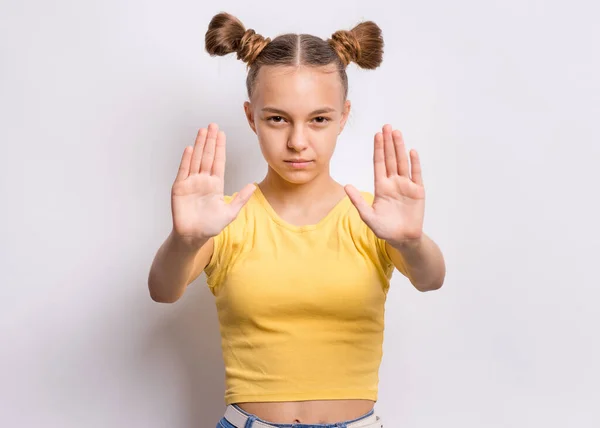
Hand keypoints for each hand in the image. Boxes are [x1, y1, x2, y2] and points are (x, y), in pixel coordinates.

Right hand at [171, 123, 255, 244]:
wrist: (194, 237)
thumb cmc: (211, 226)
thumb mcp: (230, 212)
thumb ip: (241, 198)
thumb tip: (253, 186)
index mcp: (215, 184)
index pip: (218, 161)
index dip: (220, 147)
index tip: (222, 134)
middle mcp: (203, 180)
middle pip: (207, 156)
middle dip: (210, 141)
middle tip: (213, 125)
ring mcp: (191, 182)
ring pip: (196, 159)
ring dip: (199, 145)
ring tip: (202, 131)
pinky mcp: (180, 188)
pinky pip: (184, 171)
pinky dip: (187, 160)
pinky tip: (191, 148)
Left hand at [345, 124, 425, 247]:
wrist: (402, 239)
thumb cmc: (385, 229)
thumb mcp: (368, 216)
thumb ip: (358, 201)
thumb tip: (346, 186)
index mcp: (381, 187)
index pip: (379, 163)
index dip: (378, 149)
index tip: (377, 135)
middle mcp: (393, 183)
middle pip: (390, 159)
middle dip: (388, 143)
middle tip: (387, 126)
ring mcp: (406, 186)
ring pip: (402, 162)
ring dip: (400, 148)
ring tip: (397, 133)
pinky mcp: (417, 191)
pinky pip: (416, 174)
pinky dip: (414, 163)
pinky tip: (412, 152)